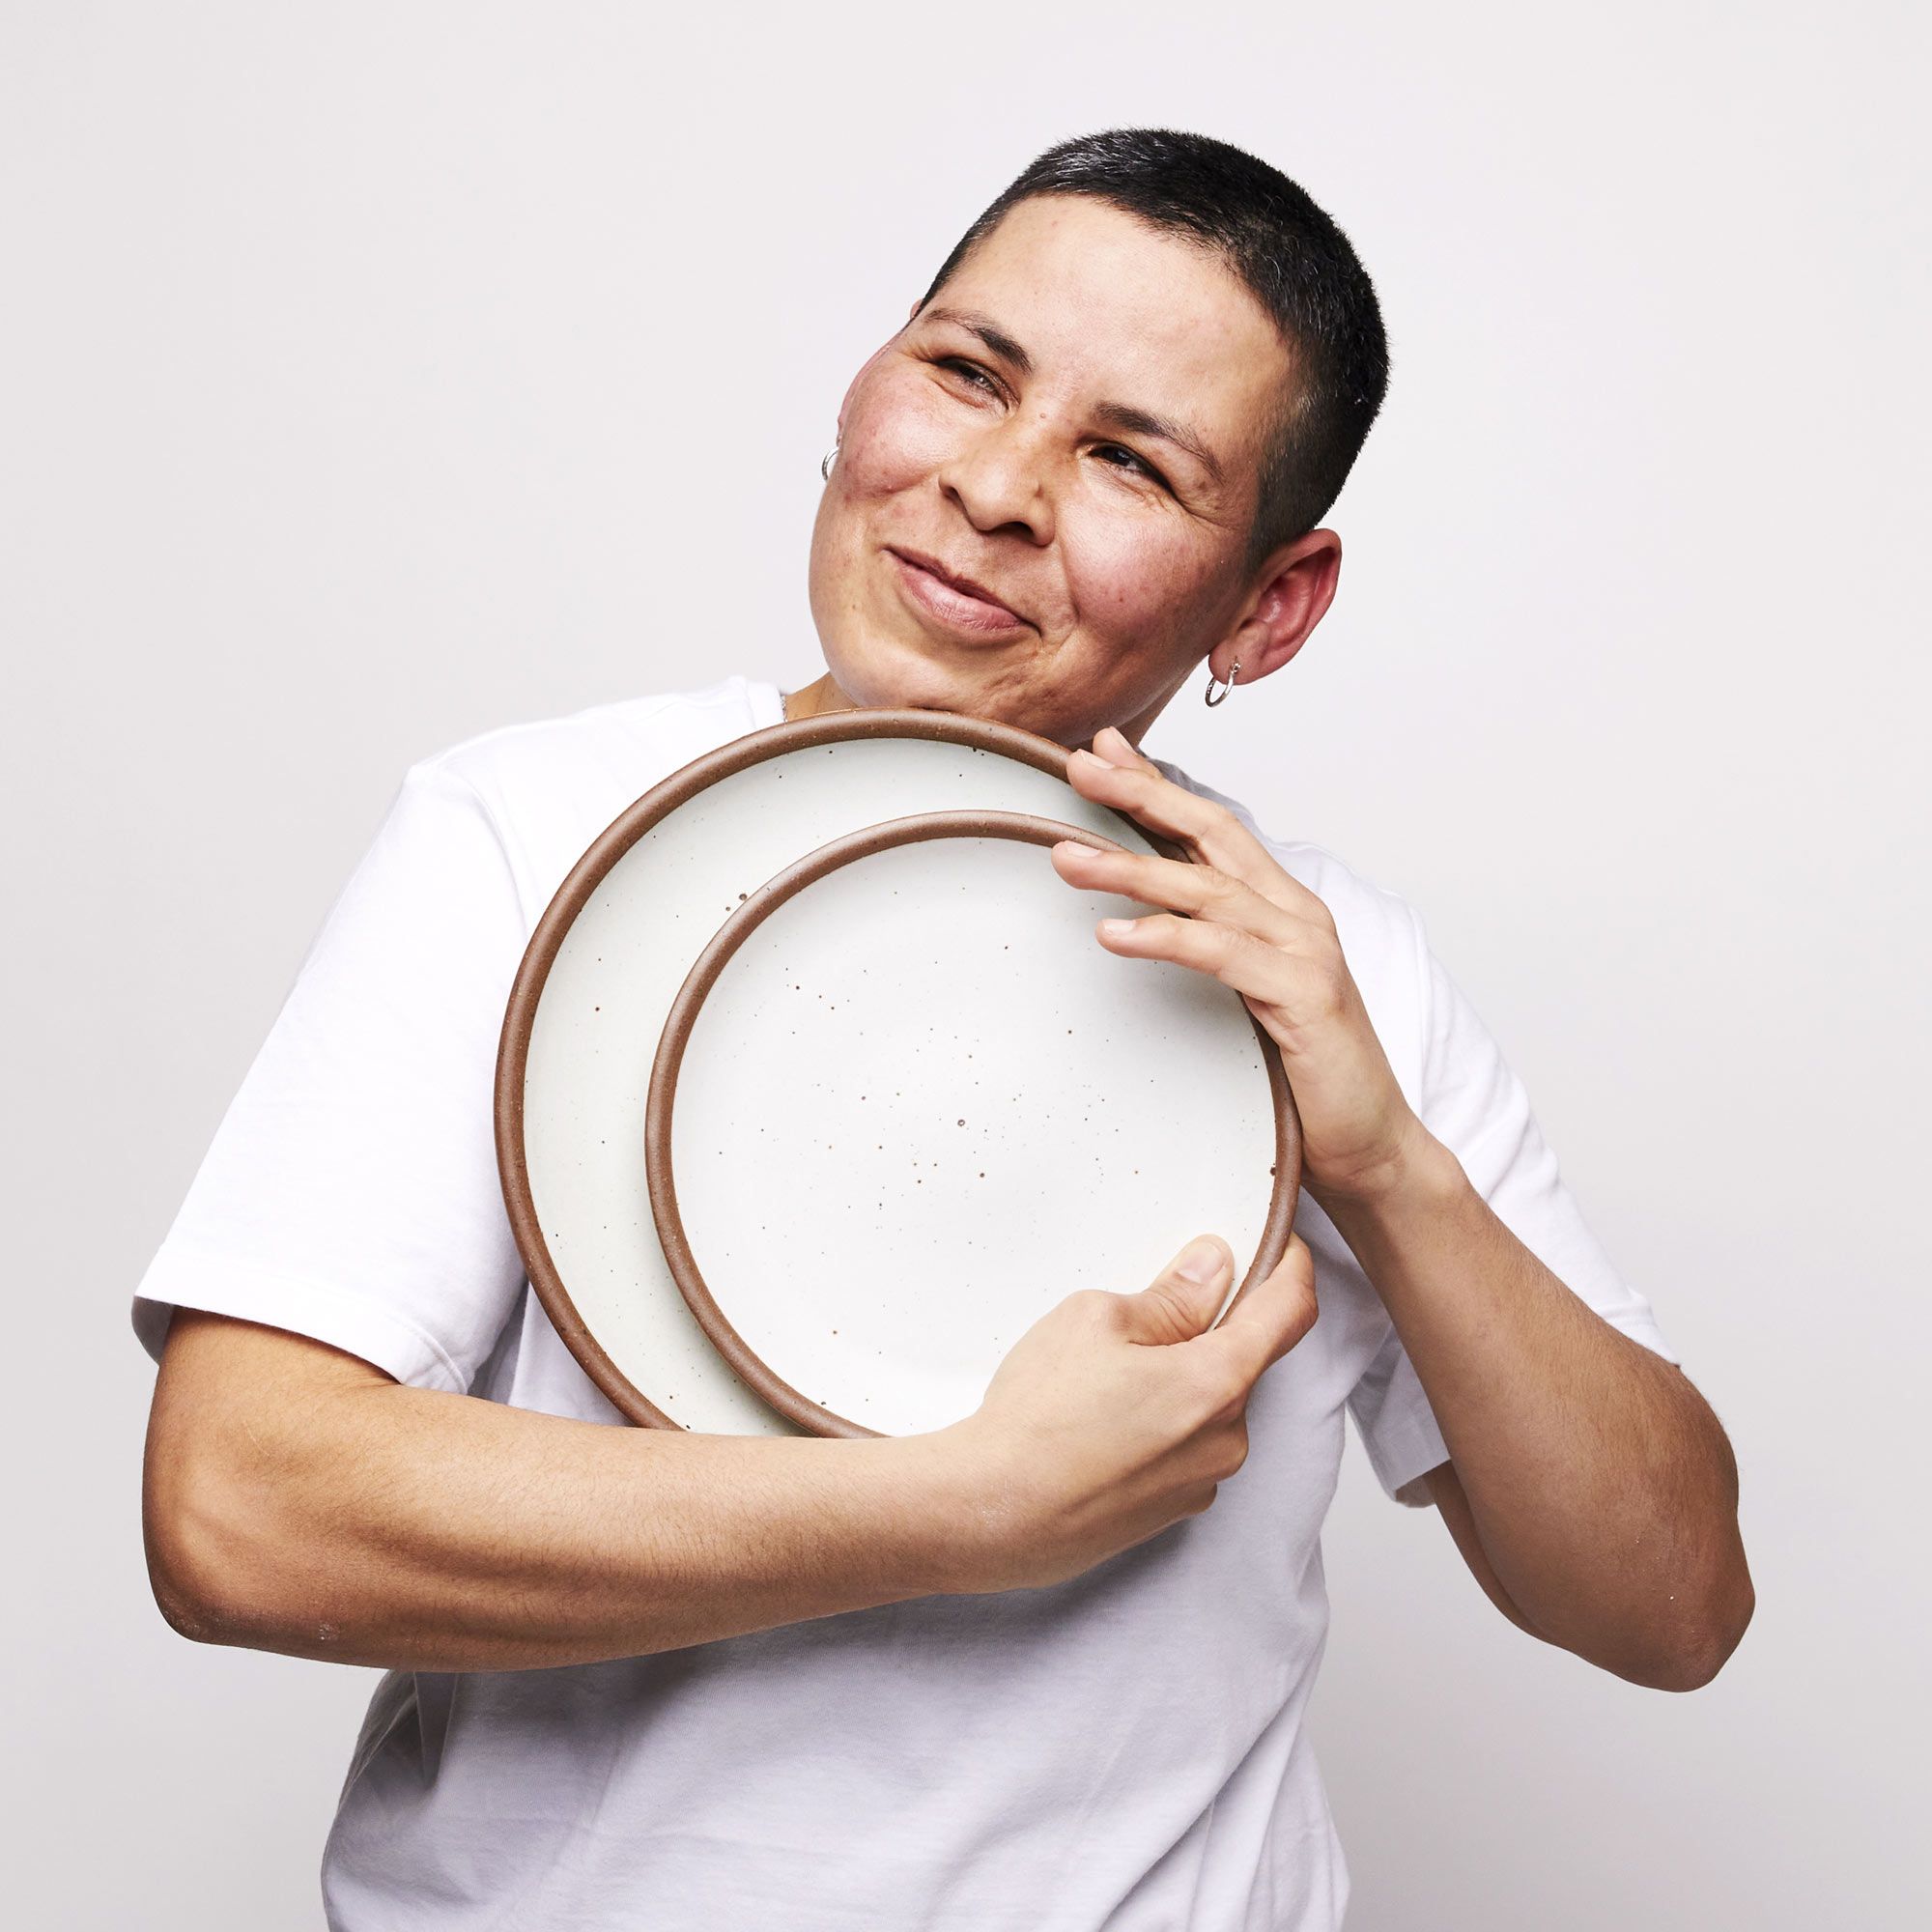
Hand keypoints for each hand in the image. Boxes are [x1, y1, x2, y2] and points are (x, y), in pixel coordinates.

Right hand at [934, 1229, 1318, 1592]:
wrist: (989, 1514)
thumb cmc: (1038, 1419)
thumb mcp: (1096, 1320)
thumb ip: (1170, 1296)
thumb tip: (1214, 1270)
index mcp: (1218, 1381)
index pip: (1289, 1311)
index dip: (1290, 1267)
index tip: (1280, 1246)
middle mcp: (1225, 1440)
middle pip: (1242, 1361)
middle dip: (1208, 1330)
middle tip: (1145, 1313)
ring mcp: (1200, 1484)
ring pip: (1208, 1408)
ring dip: (1179, 1381)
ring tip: (1104, 1379)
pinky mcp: (1169, 1514)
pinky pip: (1183, 1450)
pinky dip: (1159, 1425)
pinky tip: (1100, 1423)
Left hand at [1049, 723, 1426, 1210]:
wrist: (1373, 1144)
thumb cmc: (1306, 1074)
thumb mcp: (1251, 996)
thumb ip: (1213, 950)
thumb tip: (1146, 923)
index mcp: (1282, 908)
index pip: (1213, 830)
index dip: (1158, 787)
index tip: (1101, 752)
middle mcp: (1295, 916)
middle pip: (1209, 836)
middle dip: (1141, 796)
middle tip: (1077, 768)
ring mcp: (1303, 952)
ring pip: (1205, 890)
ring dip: (1129, 869)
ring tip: (1065, 857)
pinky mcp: (1303, 996)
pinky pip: (1220, 955)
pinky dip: (1164, 938)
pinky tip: (1113, 934)